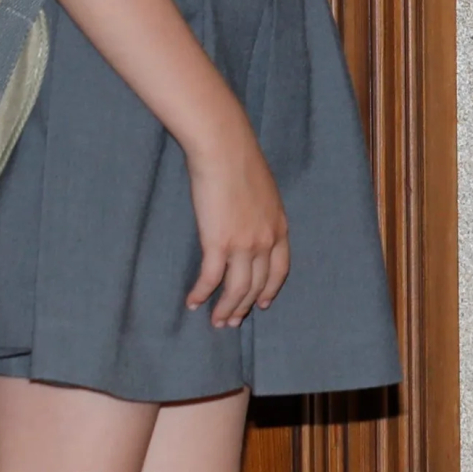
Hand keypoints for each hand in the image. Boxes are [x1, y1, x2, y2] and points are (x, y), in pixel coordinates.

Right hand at [185, 110, 291, 328]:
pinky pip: (211, 279)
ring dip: (225, 309)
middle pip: (257, 284)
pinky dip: (201, 294)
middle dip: (244, 306)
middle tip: (232, 321)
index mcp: (279, 226)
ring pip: (237, 289)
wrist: (225, 149)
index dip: (270, 289)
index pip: (280, 269)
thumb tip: (251, 224)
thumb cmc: (240, 162)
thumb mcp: (264, 191)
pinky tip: (192, 302)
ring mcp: (243, 244)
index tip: (262, 303)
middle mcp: (265, 240)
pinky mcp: (218, 243)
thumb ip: (261, 213)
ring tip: (216, 322)